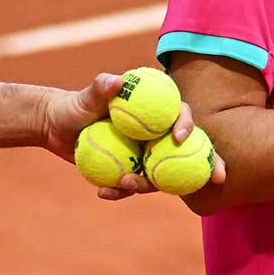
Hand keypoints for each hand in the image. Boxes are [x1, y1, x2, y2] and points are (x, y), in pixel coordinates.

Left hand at [41, 73, 223, 201]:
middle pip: (188, 149)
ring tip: (124, 184)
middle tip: (216, 179)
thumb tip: (115, 81)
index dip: (187, 125)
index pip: (179, 115)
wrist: (57, 128)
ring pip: (160, 173)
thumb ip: (100, 88)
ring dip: (147, 184)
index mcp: (153, 111)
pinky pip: (133, 186)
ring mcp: (145, 155)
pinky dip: (120, 192)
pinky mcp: (131, 171)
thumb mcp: (86, 97)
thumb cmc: (74, 105)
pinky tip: (104, 193)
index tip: (177, 138)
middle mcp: (155, 133)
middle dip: (209, 164)